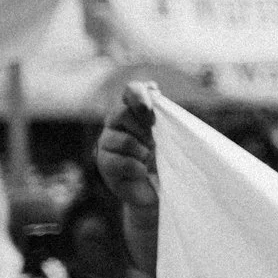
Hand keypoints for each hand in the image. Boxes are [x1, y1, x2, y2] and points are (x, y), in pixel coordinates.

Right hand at [96, 86, 159, 219]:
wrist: (160, 189)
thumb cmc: (168, 157)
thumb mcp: (172, 134)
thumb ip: (164, 113)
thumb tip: (153, 88)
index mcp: (135, 111)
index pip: (131, 90)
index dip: (140, 97)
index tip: (153, 116)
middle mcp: (116, 123)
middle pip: (120, 113)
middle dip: (143, 129)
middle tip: (154, 143)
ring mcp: (107, 143)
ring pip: (121, 140)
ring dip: (142, 151)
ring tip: (149, 158)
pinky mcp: (105, 164)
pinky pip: (119, 162)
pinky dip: (136, 167)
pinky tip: (142, 172)